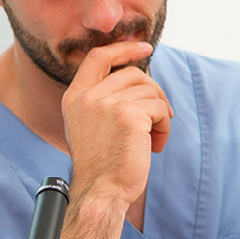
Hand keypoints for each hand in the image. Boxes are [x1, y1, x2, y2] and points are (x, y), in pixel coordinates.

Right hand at [61, 41, 172, 205]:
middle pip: (135, 74)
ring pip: (150, 91)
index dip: (123, 49)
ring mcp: (107, 103)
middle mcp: (87, 96)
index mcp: (75, 97)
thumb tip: (139, 77)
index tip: (145, 48)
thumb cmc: (103, 163)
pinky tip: (155, 145)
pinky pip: (159, 108)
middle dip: (154, 95)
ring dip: (160, 115)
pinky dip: (164, 126)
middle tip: (158, 119)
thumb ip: (104, 99)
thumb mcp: (92, 125)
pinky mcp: (128, 114)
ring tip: (152, 138)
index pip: (98, 58)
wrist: (102, 190)